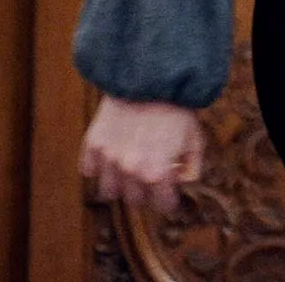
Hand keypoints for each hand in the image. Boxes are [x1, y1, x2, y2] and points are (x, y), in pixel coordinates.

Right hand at [79, 96, 204, 216]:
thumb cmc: (177, 108)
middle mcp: (130, 171)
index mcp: (157, 173)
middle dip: (144, 193)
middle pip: (133, 200)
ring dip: (119, 184)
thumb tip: (183, 181)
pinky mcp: (93, 144)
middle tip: (150, 182)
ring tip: (128, 172)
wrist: (153, 79)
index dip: (167, 202)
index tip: (168, 198)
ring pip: (108, 191)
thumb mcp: (195, 139)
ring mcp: (108, 159)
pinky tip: (110, 158)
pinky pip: (89, 169)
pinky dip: (98, 168)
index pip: (160, 204)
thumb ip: (191, 166)